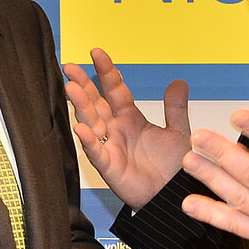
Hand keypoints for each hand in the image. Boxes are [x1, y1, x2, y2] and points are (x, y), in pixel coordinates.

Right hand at [63, 47, 190, 206]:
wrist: (174, 195)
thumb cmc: (173, 168)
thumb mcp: (178, 132)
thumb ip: (175, 108)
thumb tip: (178, 81)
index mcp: (131, 118)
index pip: (115, 90)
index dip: (107, 72)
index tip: (97, 53)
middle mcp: (117, 130)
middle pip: (96, 102)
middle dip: (84, 84)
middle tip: (70, 67)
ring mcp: (111, 146)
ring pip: (91, 122)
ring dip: (81, 106)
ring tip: (71, 88)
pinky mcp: (110, 166)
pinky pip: (96, 152)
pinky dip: (89, 141)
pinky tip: (81, 128)